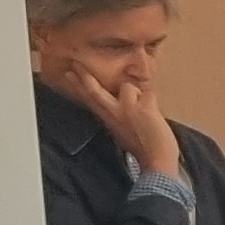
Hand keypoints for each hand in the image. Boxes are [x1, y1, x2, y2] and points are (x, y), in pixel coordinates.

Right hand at [57, 60, 180, 176]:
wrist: (156, 161)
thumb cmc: (144, 149)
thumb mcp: (123, 132)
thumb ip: (118, 116)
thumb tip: (121, 99)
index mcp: (108, 119)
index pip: (89, 100)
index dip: (77, 87)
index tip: (68, 75)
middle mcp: (113, 113)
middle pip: (95, 90)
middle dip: (85, 76)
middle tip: (75, 63)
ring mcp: (126, 109)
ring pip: (128, 86)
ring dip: (138, 95)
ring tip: (145, 112)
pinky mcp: (142, 108)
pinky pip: (147, 93)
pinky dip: (152, 101)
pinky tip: (154, 115)